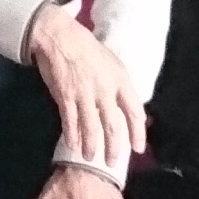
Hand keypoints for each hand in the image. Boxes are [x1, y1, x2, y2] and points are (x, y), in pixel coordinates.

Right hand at [23, 2, 144, 176]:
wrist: (60, 36)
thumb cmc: (87, 49)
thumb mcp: (112, 63)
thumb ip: (119, 86)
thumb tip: (125, 107)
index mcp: (120, 80)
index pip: (135, 111)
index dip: (138, 132)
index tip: (138, 148)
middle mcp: (105, 89)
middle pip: (113, 126)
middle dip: (113, 148)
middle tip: (111, 162)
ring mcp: (85, 94)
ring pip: (92, 128)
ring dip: (92, 146)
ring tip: (90, 157)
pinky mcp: (66, 96)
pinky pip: (71, 122)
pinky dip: (72, 136)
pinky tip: (72, 145)